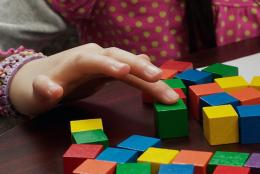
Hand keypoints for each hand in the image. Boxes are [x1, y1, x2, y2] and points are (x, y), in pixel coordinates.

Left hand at [9, 43, 178, 115]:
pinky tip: (159, 82)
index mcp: (77, 60)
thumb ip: (43, 90)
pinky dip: (145, 79)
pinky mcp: (111, 70)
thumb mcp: (36, 93)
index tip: (125, 71)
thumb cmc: (39, 87)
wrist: (43, 77)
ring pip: (131, 65)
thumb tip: (53, 90)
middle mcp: (95, 56)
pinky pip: (131, 72)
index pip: (94, 59)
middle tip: (159, 78)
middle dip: (139, 67)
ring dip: (150, 77)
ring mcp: (105, 62)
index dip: (109, 64)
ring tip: (169, 91)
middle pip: (120, 57)